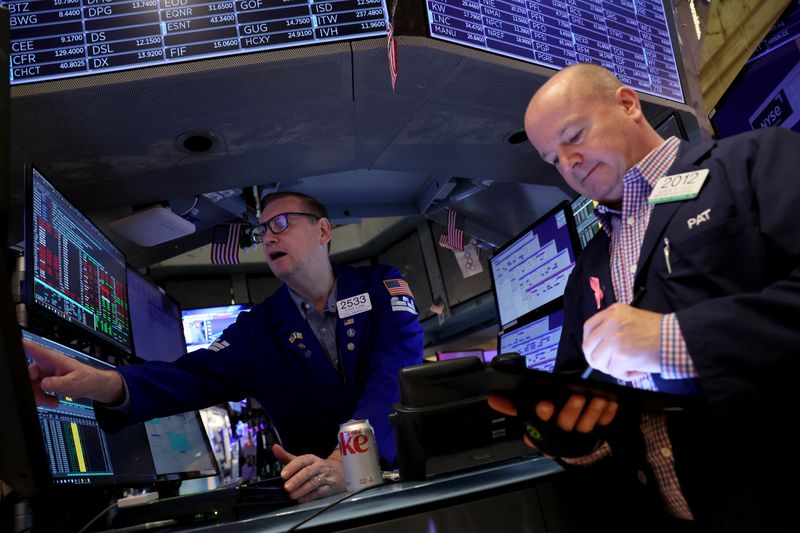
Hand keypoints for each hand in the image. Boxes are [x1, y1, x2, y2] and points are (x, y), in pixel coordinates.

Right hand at [24, 339, 124, 406]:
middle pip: (28, 375)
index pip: (33, 349)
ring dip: (39, 397)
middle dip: (32, 389)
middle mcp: (46, 364)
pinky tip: (52, 401)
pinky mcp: (46, 381)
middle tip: (40, 399)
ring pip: (32, 386)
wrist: (93, 385)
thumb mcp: (73, 382)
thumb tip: (43, 385)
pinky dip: (43, 398)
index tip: (13, 346)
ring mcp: (45, 373)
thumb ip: (58, 383)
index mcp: (52, 359)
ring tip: (51, 402)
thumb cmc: (87, 379)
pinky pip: (37, 391)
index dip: (21, 347)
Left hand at [273, 444, 345, 502]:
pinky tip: (301, 499)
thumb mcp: (303, 461)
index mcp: (311, 459)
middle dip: (297, 480)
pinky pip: (320, 492)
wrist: (339, 472)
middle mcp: (319, 466)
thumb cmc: (316, 467)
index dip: (292, 467)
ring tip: (291, 495)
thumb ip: (287, 457)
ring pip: (313, 483)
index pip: (302, 461)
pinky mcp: (330, 487)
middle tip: (286, 487)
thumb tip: (275, 448)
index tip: (283, 474)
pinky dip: (310, 497)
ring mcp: (326, 477)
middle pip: (308, 472)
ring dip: (302, 490)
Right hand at [488, 394, 617, 449]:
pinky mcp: (595, 434)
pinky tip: (611, 403)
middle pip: (564, 425)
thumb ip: (511, 406)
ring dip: (593, 412)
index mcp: (539, 433)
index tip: (544, 404)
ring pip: (585, 427)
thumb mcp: (527, 411)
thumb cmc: (547, 422)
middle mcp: (558, 438)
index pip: (537, 427)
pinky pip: (603, 425)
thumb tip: (492, 399)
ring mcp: (578, 437)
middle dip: (571, 411)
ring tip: (598, 398)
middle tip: (577, 397)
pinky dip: (607, 414)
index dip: (541, 416)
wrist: (569, 439)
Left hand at [582, 303, 661, 379]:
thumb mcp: (632, 318)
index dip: (590, 342)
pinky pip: (614, 372)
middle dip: (597, 359)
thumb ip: (614, 327)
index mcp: (613, 312)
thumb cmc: (659, 331)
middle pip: (588, 346)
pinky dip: (626, 375)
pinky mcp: (620, 356)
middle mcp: (610, 323)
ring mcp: (613, 339)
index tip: (596, 350)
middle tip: (610, 365)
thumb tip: (600, 346)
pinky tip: (639, 370)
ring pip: (598, 361)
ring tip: (630, 366)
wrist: (676, 339)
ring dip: (612, 368)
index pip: (588, 327)